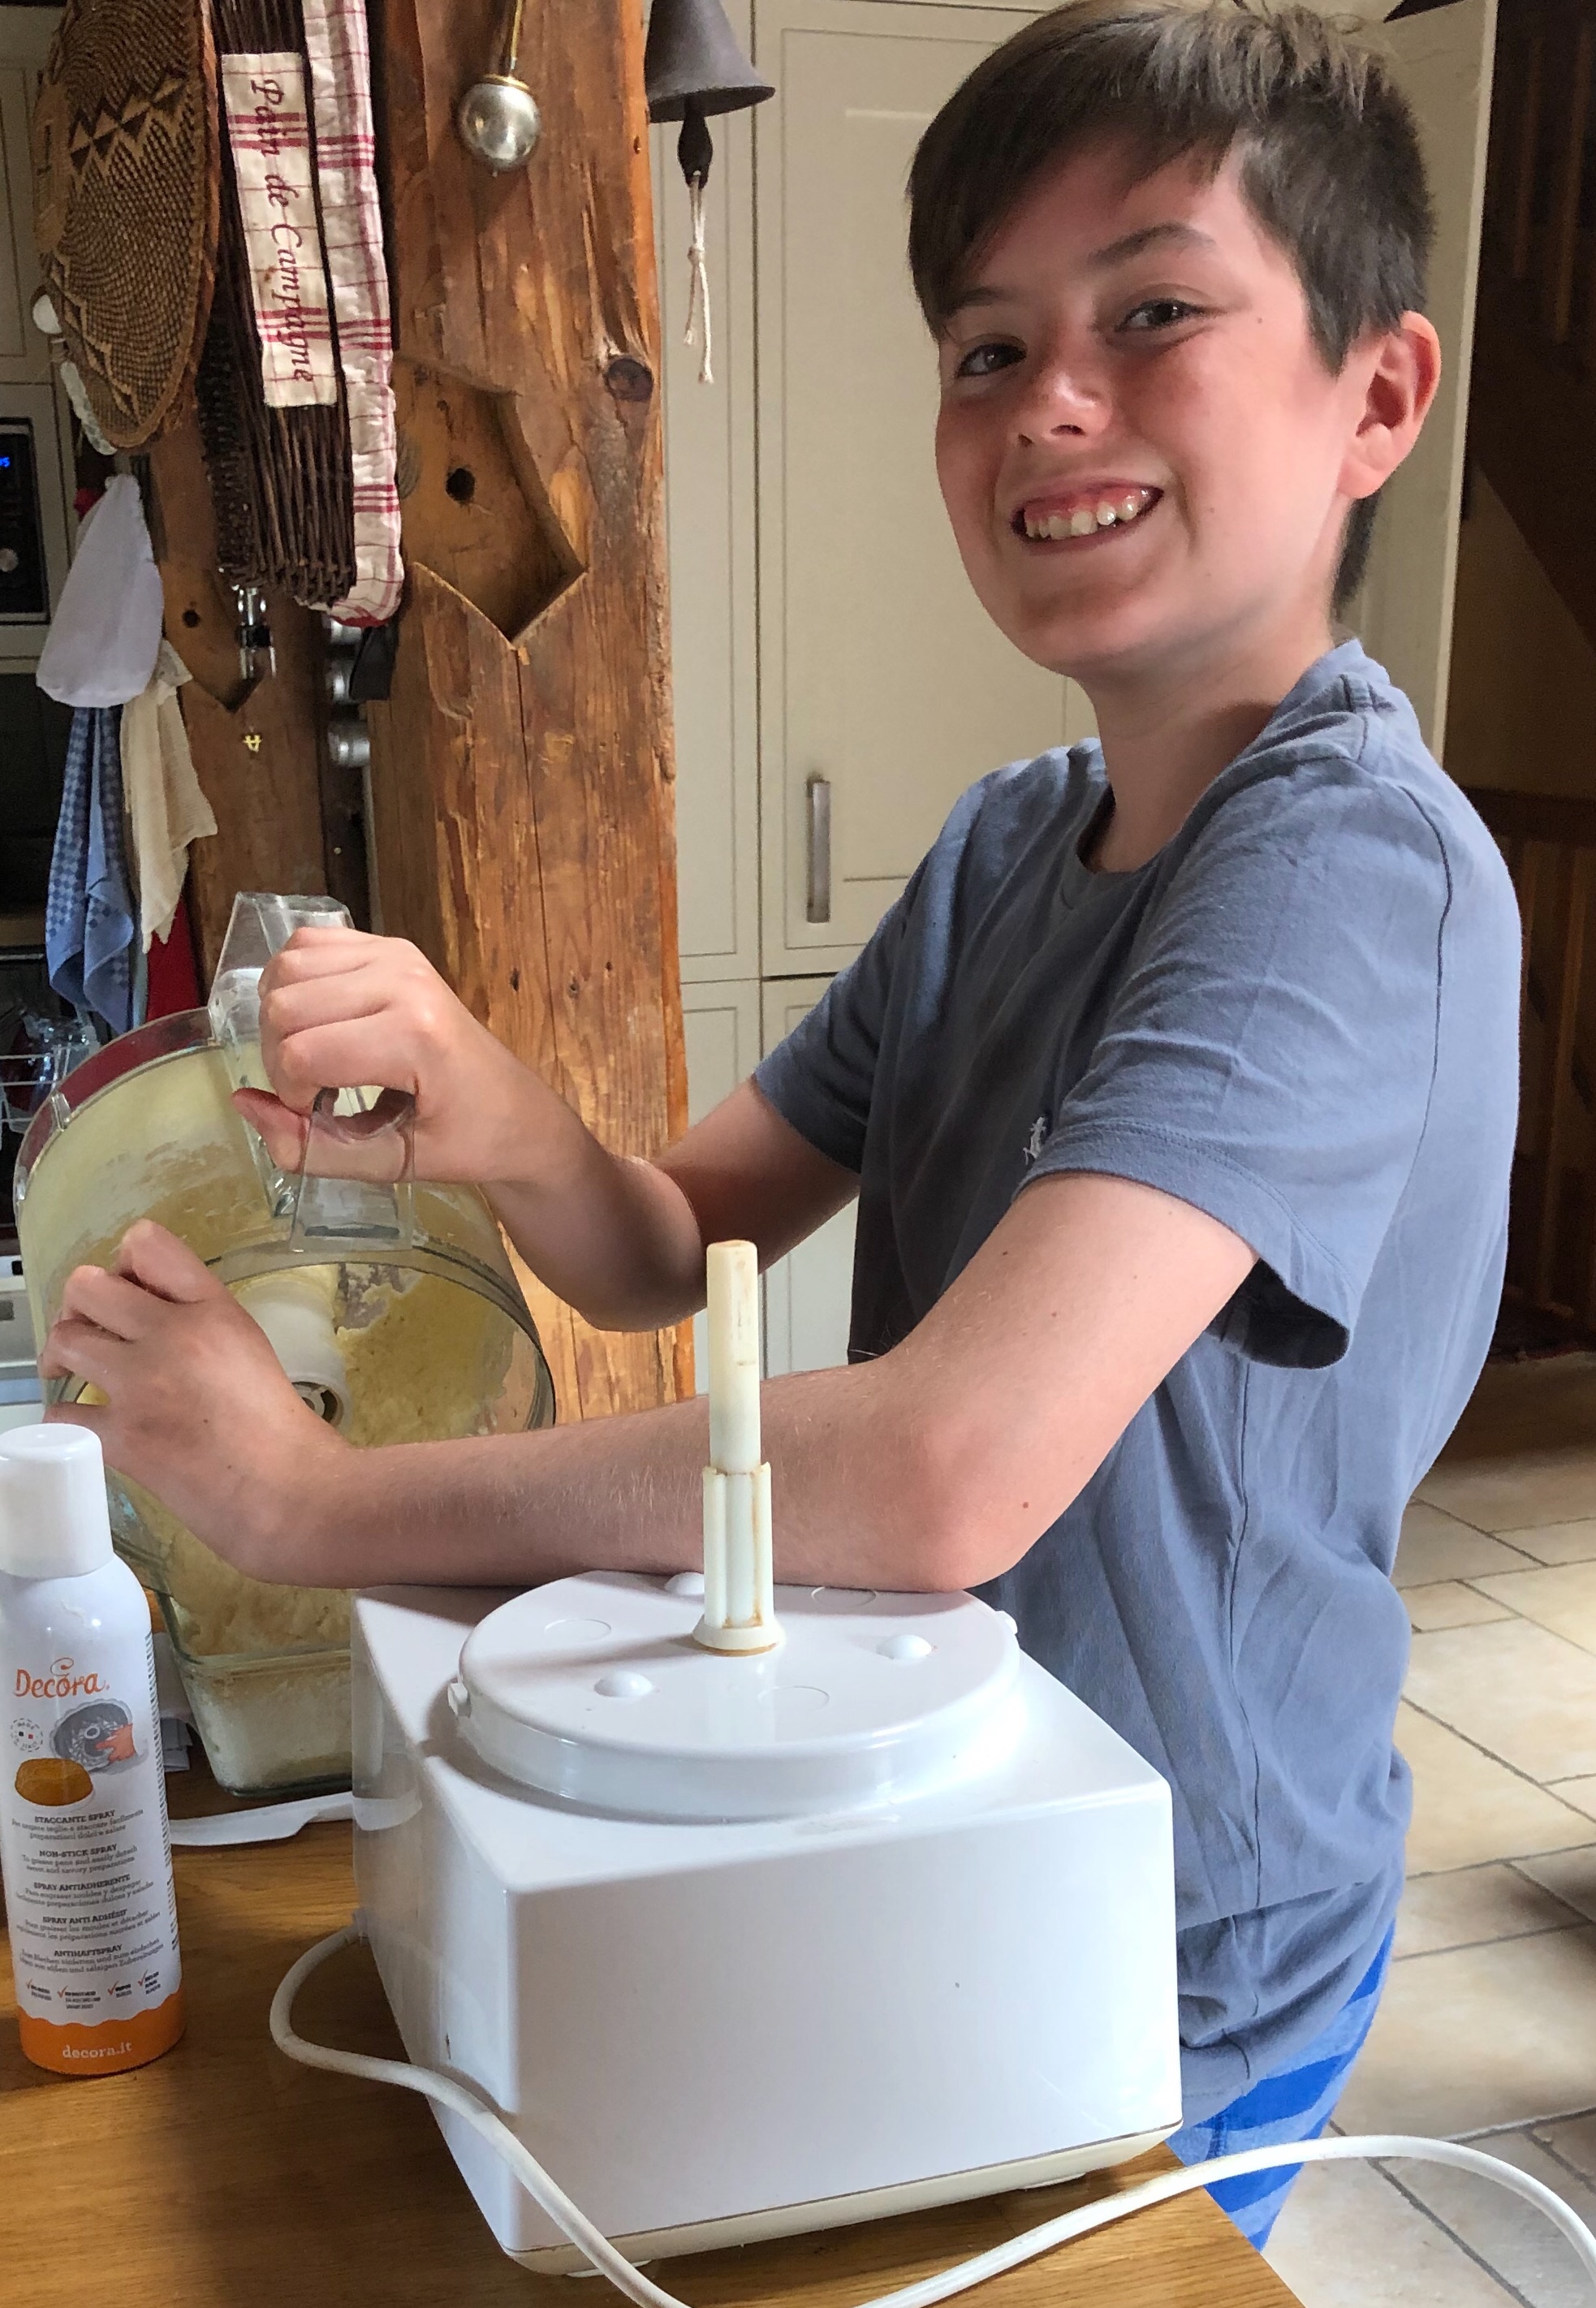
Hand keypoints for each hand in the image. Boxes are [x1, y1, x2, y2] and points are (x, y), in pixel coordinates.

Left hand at [36, 1221, 343, 1583]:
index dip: (126, 1265)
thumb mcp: (246, 1345)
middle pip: (87, 1286)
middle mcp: (173, 1334)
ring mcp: (143, 1384)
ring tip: (79, 1373)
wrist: (286, 1492)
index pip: (145, 1243)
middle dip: (81, 1309)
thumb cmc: (277, 1426)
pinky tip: (88, 1424)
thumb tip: (142, 1307)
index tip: (130, 1296)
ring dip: (64, 1357)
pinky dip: (68, 1419)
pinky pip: (63, 1411)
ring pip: (65, 1341)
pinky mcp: (122, 1436)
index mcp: (212, 1308)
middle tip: (93, 1336)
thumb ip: (198, 1316)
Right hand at [234, 925, 547, 1185]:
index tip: (320, 1118)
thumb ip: (310, 1148)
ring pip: (284, 969)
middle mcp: (403, 979)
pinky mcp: (389, 944)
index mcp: (414, 1036)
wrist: (517, 1110)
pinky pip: (305, 945)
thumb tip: (243, 1102)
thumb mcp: (389, 1165)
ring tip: (317, 1055)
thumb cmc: (464, 1142)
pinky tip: (321, 1021)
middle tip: (315, 1091)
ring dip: (281, 1020)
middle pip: (281, 1006)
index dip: (291, 1098)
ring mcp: (396, 953)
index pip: (300, 1054)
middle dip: (279, 1058)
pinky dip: (295, 984)